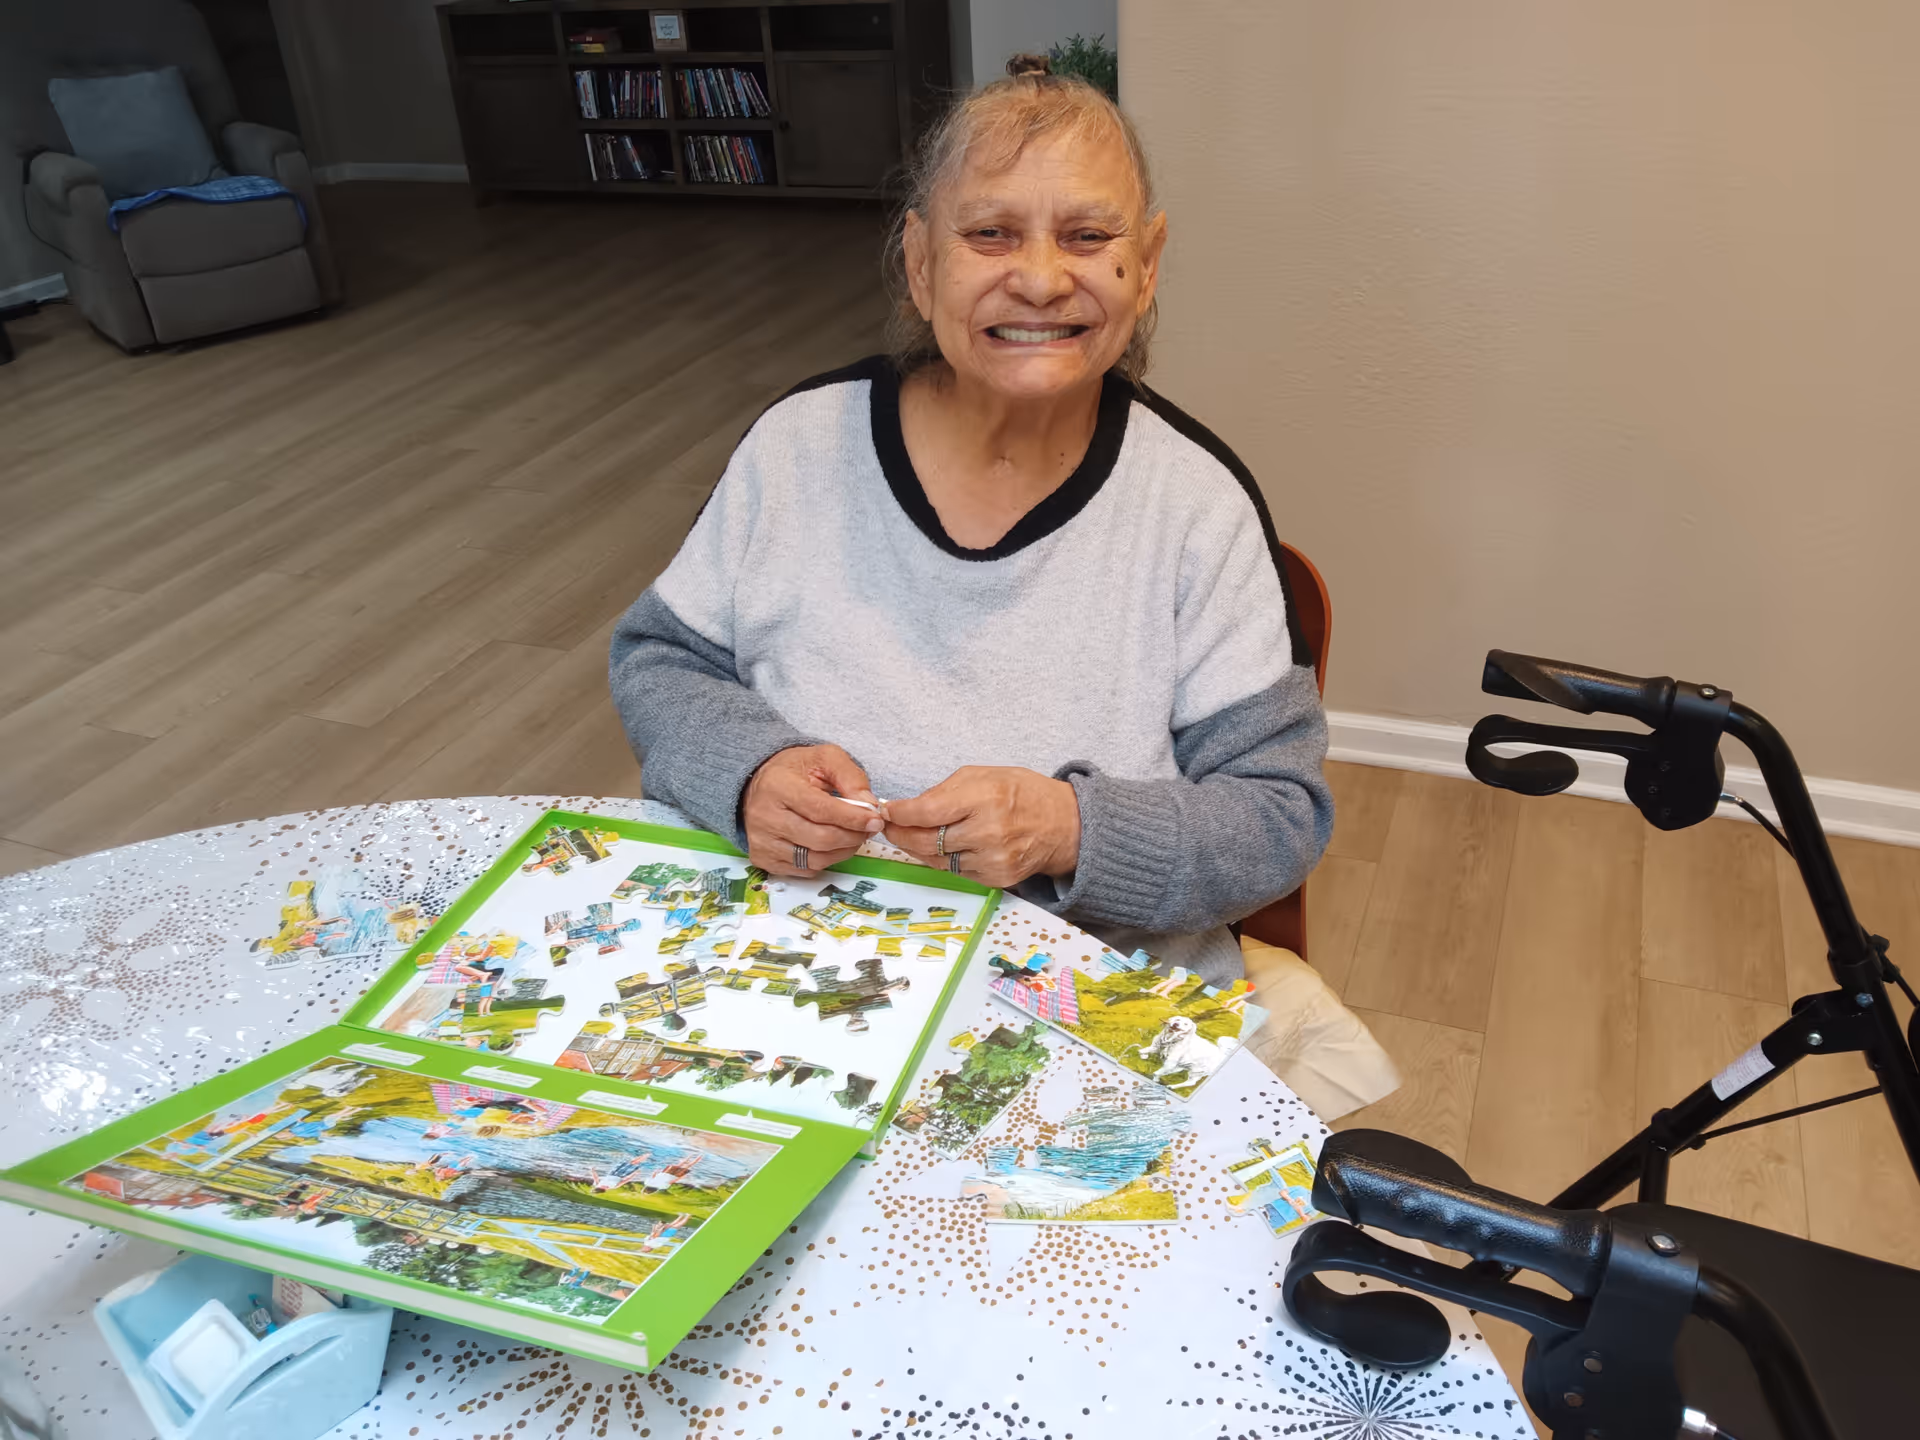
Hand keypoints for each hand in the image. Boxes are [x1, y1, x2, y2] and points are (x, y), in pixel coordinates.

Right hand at [743, 744, 884, 877]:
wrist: (760, 784)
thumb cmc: (794, 771)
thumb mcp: (824, 758)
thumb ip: (850, 777)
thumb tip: (868, 804)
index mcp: (777, 786)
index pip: (820, 809)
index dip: (852, 818)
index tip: (874, 819)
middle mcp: (764, 817)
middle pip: (820, 838)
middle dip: (852, 836)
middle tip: (868, 829)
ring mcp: (762, 842)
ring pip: (814, 859)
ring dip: (843, 850)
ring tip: (853, 836)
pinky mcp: (764, 859)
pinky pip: (805, 869)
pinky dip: (826, 860)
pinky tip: (832, 845)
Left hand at [884, 766, 1080, 887]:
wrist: (1063, 825)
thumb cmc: (1023, 793)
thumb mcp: (985, 775)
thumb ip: (946, 790)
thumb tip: (910, 807)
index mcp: (985, 798)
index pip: (929, 811)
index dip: (901, 814)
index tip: (888, 811)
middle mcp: (989, 832)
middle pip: (927, 841)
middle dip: (900, 835)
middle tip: (888, 828)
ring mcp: (993, 859)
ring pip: (937, 861)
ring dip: (917, 850)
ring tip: (908, 837)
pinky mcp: (997, 879)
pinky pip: (956, 872)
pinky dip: (941, 861)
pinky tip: (937, 849)